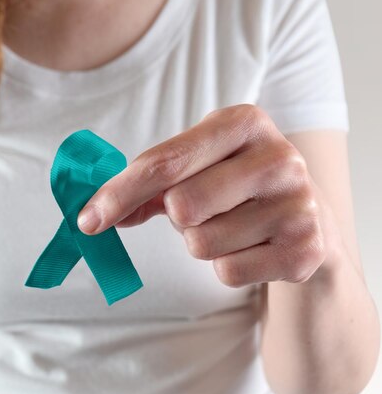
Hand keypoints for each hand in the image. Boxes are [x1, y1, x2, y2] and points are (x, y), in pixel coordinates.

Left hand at [77, 104, 342, 286]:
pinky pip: (227, 271)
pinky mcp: (306, 248)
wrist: (306, 217)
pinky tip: (252, 246)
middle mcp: (278, 156)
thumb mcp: (195, 169)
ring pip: (201, 244)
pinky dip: (227, 266)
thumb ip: (145, 186)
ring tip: (232, 226)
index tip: (88, 220)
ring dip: (203, 243)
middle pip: (182, 205)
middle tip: (201, 210)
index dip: (118, 194)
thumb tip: (93, 216)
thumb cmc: (233, 186)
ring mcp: (298, 203)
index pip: (164, 162)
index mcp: (243, 122)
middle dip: (179, 218)